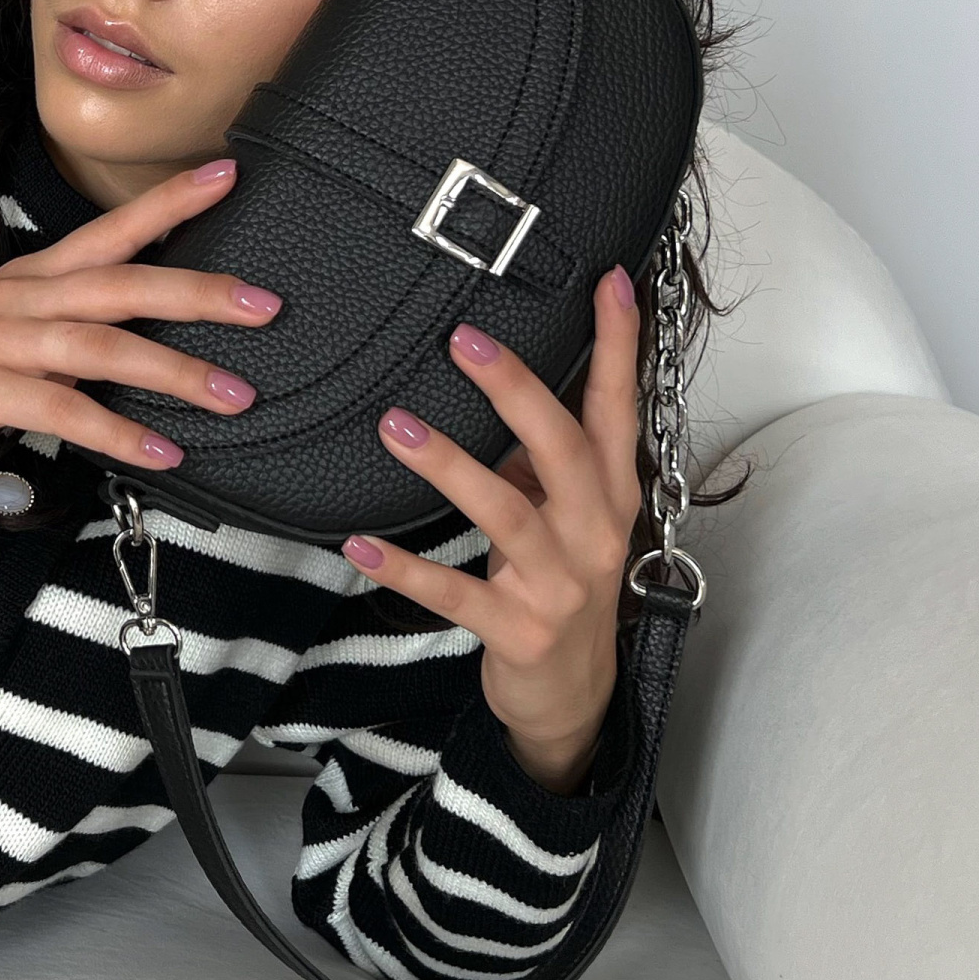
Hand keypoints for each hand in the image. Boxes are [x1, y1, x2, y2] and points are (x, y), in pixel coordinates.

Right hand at [0, 158, 281, 492]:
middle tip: (266, 304)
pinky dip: (117, 432)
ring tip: (233, 397)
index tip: (230, 176)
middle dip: (199, 291)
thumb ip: (68, 339)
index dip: (170, 204)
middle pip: (121, 282)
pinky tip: (160, 452)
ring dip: (175, 372)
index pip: (111, 231)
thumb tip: (142, 352)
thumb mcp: (7, 346)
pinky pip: (61, 409)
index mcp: (30, 280)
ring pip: (100, 345)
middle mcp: (16, 298)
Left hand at [339, 269, 641, 796]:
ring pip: (507, 515)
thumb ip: (541, 456)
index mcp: (610, 494)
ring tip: (395, 425)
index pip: (619, 407)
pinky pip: (454, 595)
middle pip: (564, 448)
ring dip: (450, 466)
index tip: (610, 281)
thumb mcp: (568, 516)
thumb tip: (500, 379)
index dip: (619, 345)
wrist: (573, 697)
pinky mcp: (518, 631)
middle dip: (516, 390)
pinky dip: (405, 569)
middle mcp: (595, 532)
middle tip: (463, 340)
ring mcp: (560, 586)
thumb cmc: (564, 587)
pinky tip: (359, 544)